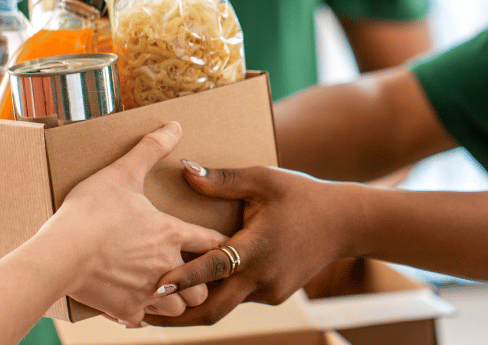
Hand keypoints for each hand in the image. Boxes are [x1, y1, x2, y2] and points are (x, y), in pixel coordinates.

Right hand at [32, 123, 227, 326]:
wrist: (60, 255)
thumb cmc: (90, 213)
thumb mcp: (121, 173)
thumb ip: (150, 149)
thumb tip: (175, 125)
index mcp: (171, 233)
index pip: (213, 243)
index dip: (222, 245)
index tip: (225, 246)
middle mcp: (167, 265)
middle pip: (203, 284)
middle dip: (201, 280)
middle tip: (191, 272)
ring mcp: (148, 291)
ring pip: (179, 307)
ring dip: (175, 299)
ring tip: (165, 290)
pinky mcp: (126, 310)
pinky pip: (144, 320)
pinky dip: (142, 314)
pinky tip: (133, 303)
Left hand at [144, 163, 370, 325]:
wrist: (346, 223)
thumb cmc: (303, 196)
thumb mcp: (263, 180)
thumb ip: (222, 181)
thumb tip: (184, 169)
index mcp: (257, 248)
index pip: (213, 269)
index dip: (182, 281)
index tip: (154, 290)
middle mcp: (262, 278)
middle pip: (213, 310)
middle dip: (177, 317)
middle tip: (140, 316)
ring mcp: (270, 291)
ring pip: (225, 305)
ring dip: (194, 307)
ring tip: (156, 309)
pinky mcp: (274, 295)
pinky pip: (239, 297)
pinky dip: (217, 295)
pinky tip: (194, 291)